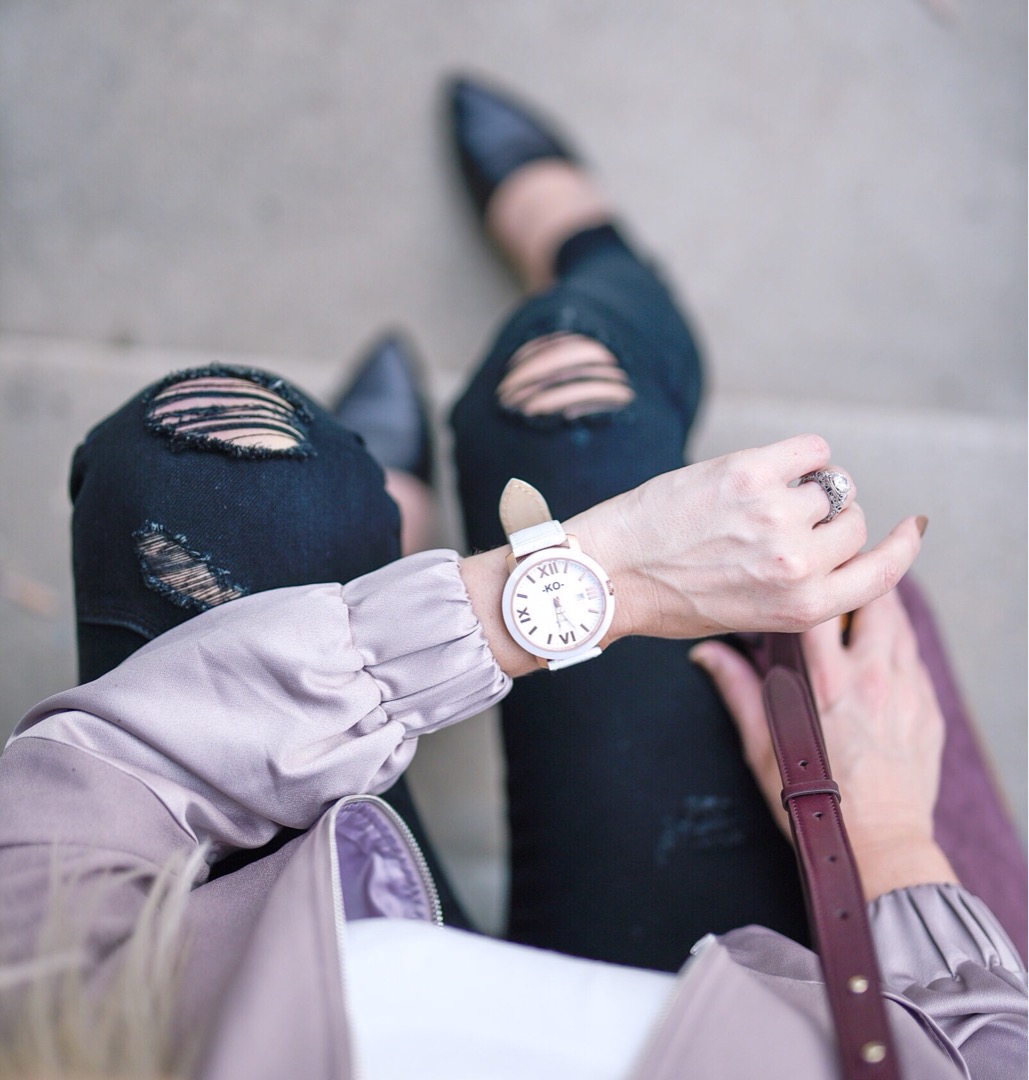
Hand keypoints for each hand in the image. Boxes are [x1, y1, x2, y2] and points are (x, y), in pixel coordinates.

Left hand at [567, 434, 923, 640]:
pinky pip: (812, 448)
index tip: (910, 526)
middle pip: (853, 522)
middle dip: (826, 518)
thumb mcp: (746, 613)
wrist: (607, 573)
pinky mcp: (748, 473)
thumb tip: (833, 541)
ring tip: (753, 500)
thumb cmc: (668, 596)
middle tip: (779, 520)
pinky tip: (769, 466)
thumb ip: (796, 587)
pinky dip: (802, 453)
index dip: (903, 547)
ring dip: (802, 486)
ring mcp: (775, 517)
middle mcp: (797, 565)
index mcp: (801, 608)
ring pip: (830, 485)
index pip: (882, 574)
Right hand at [691, 588, 957, 899]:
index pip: (821, 604)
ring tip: (858, 610)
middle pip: (874, 600)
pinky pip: (916, 659)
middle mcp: (870, 677)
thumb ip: (737, 689)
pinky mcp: (927, 708)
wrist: (879, 844)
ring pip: (901, 624)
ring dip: (879, 610)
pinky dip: (898, 647)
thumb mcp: (761, 745)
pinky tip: (881, 656)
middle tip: (836, 582)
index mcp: (824, 682)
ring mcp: (905, 690)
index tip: (805, 573)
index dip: (814, 579)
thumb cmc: (814, 801)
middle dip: (856, 583)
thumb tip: (707, 653)